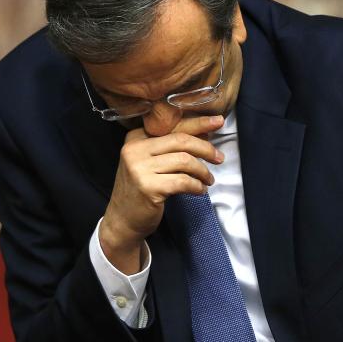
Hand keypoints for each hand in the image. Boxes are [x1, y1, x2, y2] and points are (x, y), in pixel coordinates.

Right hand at [100, 115, 224, 272]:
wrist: (123, 219)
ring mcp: (139, 168)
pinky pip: (183, 181)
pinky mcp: (148, 188)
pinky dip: (197, 186)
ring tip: (208, 180)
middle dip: (206, 148)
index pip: (173, 126)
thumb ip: (171, 147)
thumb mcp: (150, 163)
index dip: (198, 123)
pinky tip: (200, 190)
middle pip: (181, 140)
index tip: (219, 121)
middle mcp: (135, 149)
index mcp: (136, 138)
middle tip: (219, 158)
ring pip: (185, 161)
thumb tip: (205, 134)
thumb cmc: (142, 189)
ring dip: (203, 171)